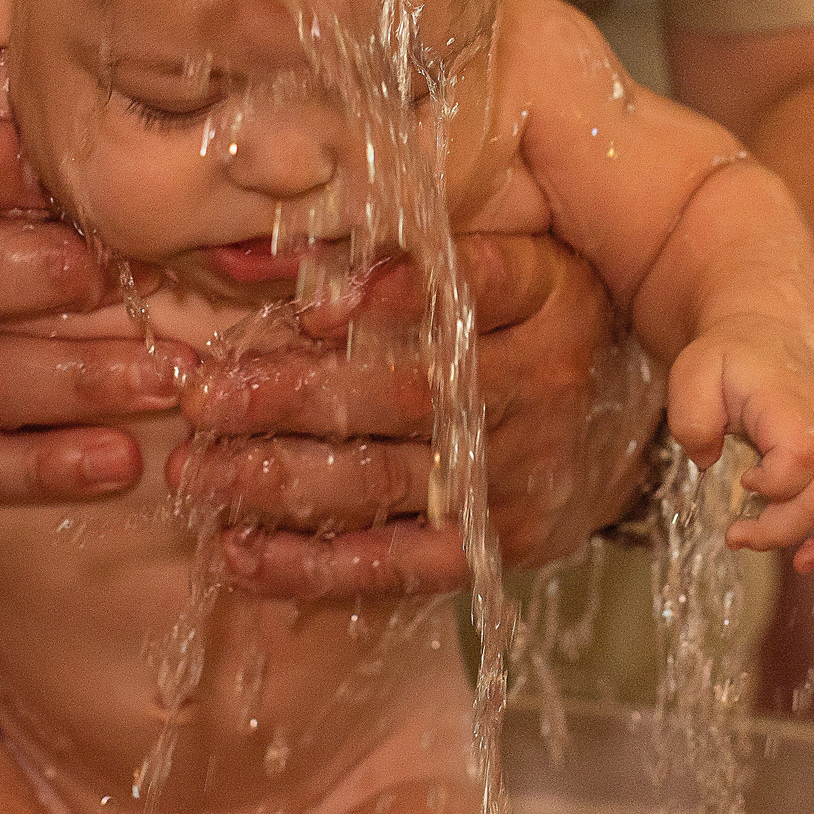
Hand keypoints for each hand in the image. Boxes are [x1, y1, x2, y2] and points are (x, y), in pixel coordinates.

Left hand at [168, 235, 655, 597]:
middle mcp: (536, 388)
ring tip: (194, 474)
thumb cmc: (529, 317)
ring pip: (385, 482)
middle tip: (200, 399)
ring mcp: (516, 477)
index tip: (314, 306)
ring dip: (278, 481)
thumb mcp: (505, 257)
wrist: (619, 422)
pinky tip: (238, 554)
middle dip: (288, 398)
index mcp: (543, 297)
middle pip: (403, 396)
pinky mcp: (497, 547)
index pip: (477, 285)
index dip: (397, 295)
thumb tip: (282, 254)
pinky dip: (313, 566)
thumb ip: (412, 247)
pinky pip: (397, 566)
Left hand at [666, 314, 813, 588]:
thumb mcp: (695, 372)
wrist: (774, 337)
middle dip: (779, 529)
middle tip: (736, 537)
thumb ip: (693, 416)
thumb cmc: (732, 359)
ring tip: (804, 565)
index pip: (801, 458)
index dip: (774, 483)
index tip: (743, 482)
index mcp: (793, 408)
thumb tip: (707, 459)